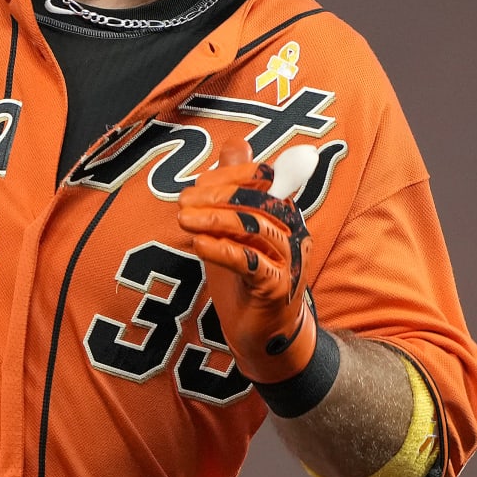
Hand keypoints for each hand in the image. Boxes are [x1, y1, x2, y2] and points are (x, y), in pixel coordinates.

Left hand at [176, 144, 315, 383]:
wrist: (263, 333)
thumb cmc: (248, 277)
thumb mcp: (237, 228)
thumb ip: (236, 186)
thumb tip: (236, 143)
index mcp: (284, 212)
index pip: (262, 178)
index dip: (228, 176)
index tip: (195, 185)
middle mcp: (293, 232)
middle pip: (258, 200)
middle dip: (217, 196)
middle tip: (183, 201)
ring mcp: (288, 260)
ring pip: (253, 228)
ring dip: (214, 220)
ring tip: (184, 221)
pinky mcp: (276, 288)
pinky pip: (249, 262)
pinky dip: (221, 250)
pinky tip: (198, 246)